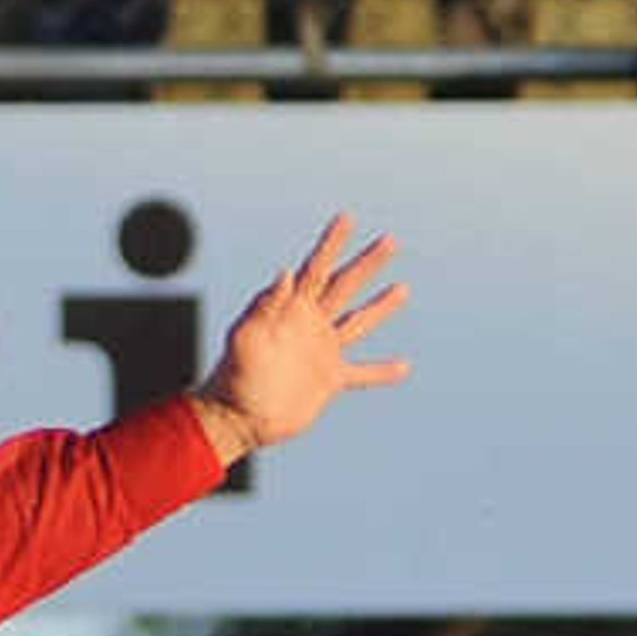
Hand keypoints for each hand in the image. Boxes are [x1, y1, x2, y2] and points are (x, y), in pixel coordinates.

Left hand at [198, 215, 410, 464]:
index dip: (331, 243)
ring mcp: (322, 352)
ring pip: (358, 322)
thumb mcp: (244, 337)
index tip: (348, 218)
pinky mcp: (328, 381)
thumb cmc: (233, 375)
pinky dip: (382, 372)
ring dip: (381, 307)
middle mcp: (311, 325)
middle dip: (367, 263)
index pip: (316, 268)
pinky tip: (404, 367)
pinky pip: (362, 374)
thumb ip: (264, 305)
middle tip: (390, 240)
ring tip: (402, 288)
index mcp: (292, 310)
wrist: (235, 417)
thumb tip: (285, 272)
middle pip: (345, 286)